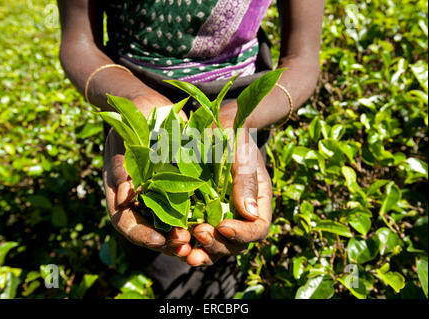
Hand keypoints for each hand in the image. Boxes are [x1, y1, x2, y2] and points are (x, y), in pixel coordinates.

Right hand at [103, 94, 190, 257]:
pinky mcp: (178, 188)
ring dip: (184, 236)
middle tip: (186, 244)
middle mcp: (139, 198)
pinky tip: (211, 223)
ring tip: (201, 239)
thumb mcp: (126, 136)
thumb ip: (122, 166)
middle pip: (148, 231)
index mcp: (120, 190)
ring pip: (168, 225)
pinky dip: (196, 219)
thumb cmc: (135, 116)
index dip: (140, 234)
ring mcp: (158, 194)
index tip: (160, 239)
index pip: (125, 222)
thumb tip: (123, 197)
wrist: (155, 105)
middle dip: (166, 242)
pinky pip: (186, 210)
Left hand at [187, 108, 272, 265]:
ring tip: (187, 253)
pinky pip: (200, 237)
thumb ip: (246, 180)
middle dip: (219, 245)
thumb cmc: (232, 137)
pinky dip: (190, 244)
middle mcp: (241, 214)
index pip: (258, 228)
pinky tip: (176, 243)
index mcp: (258, 201)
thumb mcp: (241, 154)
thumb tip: (251, 214)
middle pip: (237, 244)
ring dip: (204, 252)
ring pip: (218, 246)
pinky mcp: (203, 215)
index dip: (243, 234)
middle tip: (200, 234)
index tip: (224, 227)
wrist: (215, 128)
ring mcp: (222, 217)